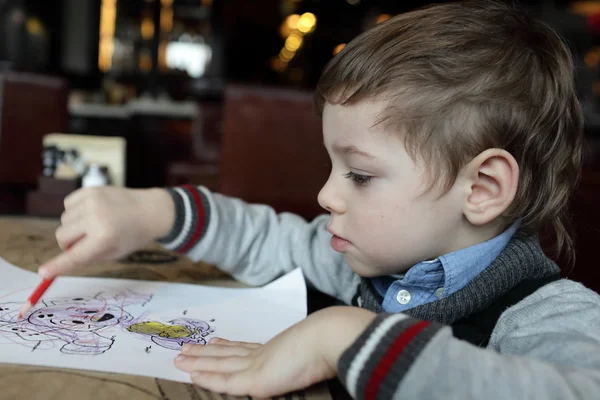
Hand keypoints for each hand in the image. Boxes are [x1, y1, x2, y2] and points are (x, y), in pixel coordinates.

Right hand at [39, 186, 173, 277]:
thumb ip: (87, 257)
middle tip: (84, 242)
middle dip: (68, 243)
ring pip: (64, 220)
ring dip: (74, 226)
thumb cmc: (132, 235)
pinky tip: (92, 212)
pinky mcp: (91, 190)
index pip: (74, 256)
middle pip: (62, 236)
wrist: (150, 210)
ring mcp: (93, 202)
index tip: (44, 272)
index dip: (57, 266)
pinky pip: (68, 205)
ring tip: (95, 224)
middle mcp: (96, 218)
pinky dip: (75, 211)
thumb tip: (60, 262)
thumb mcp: (114, 253)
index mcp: (105, 238)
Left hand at [174, 306, 375, 396]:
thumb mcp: (313, 354)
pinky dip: (207, 378)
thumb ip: (304, 358)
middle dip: (206, 352)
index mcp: (275, 349)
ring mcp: (256, 365)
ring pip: (220, 364)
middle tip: (187, 348)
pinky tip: (192, 375)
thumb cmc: (328, 346)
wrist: (329, 339)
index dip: (228, 345)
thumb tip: (311, 360)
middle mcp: (262, 354)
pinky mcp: (255, 379)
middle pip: (227, 353)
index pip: (245, 348)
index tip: (216, 340)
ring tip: (181, 357)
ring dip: (199, 361)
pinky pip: (225, 381)